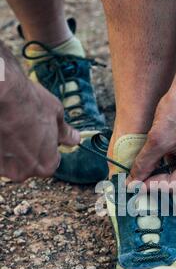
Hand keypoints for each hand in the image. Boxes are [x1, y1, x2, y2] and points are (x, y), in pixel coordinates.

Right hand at [0, 64, 79, 181]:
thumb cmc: (30, 104)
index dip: (48, 145)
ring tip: (10, 127)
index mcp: (46, 165)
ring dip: (10, 149)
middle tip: (24, 128)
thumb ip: (65, 132)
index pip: (51, 161)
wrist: (1, 94)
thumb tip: (75, 139)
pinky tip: (1, 129)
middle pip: (29, 164)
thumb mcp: (56, 114)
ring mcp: (4, 169)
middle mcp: (25, 173)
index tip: (42, 133)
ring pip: (10, 161)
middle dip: (28, 149)